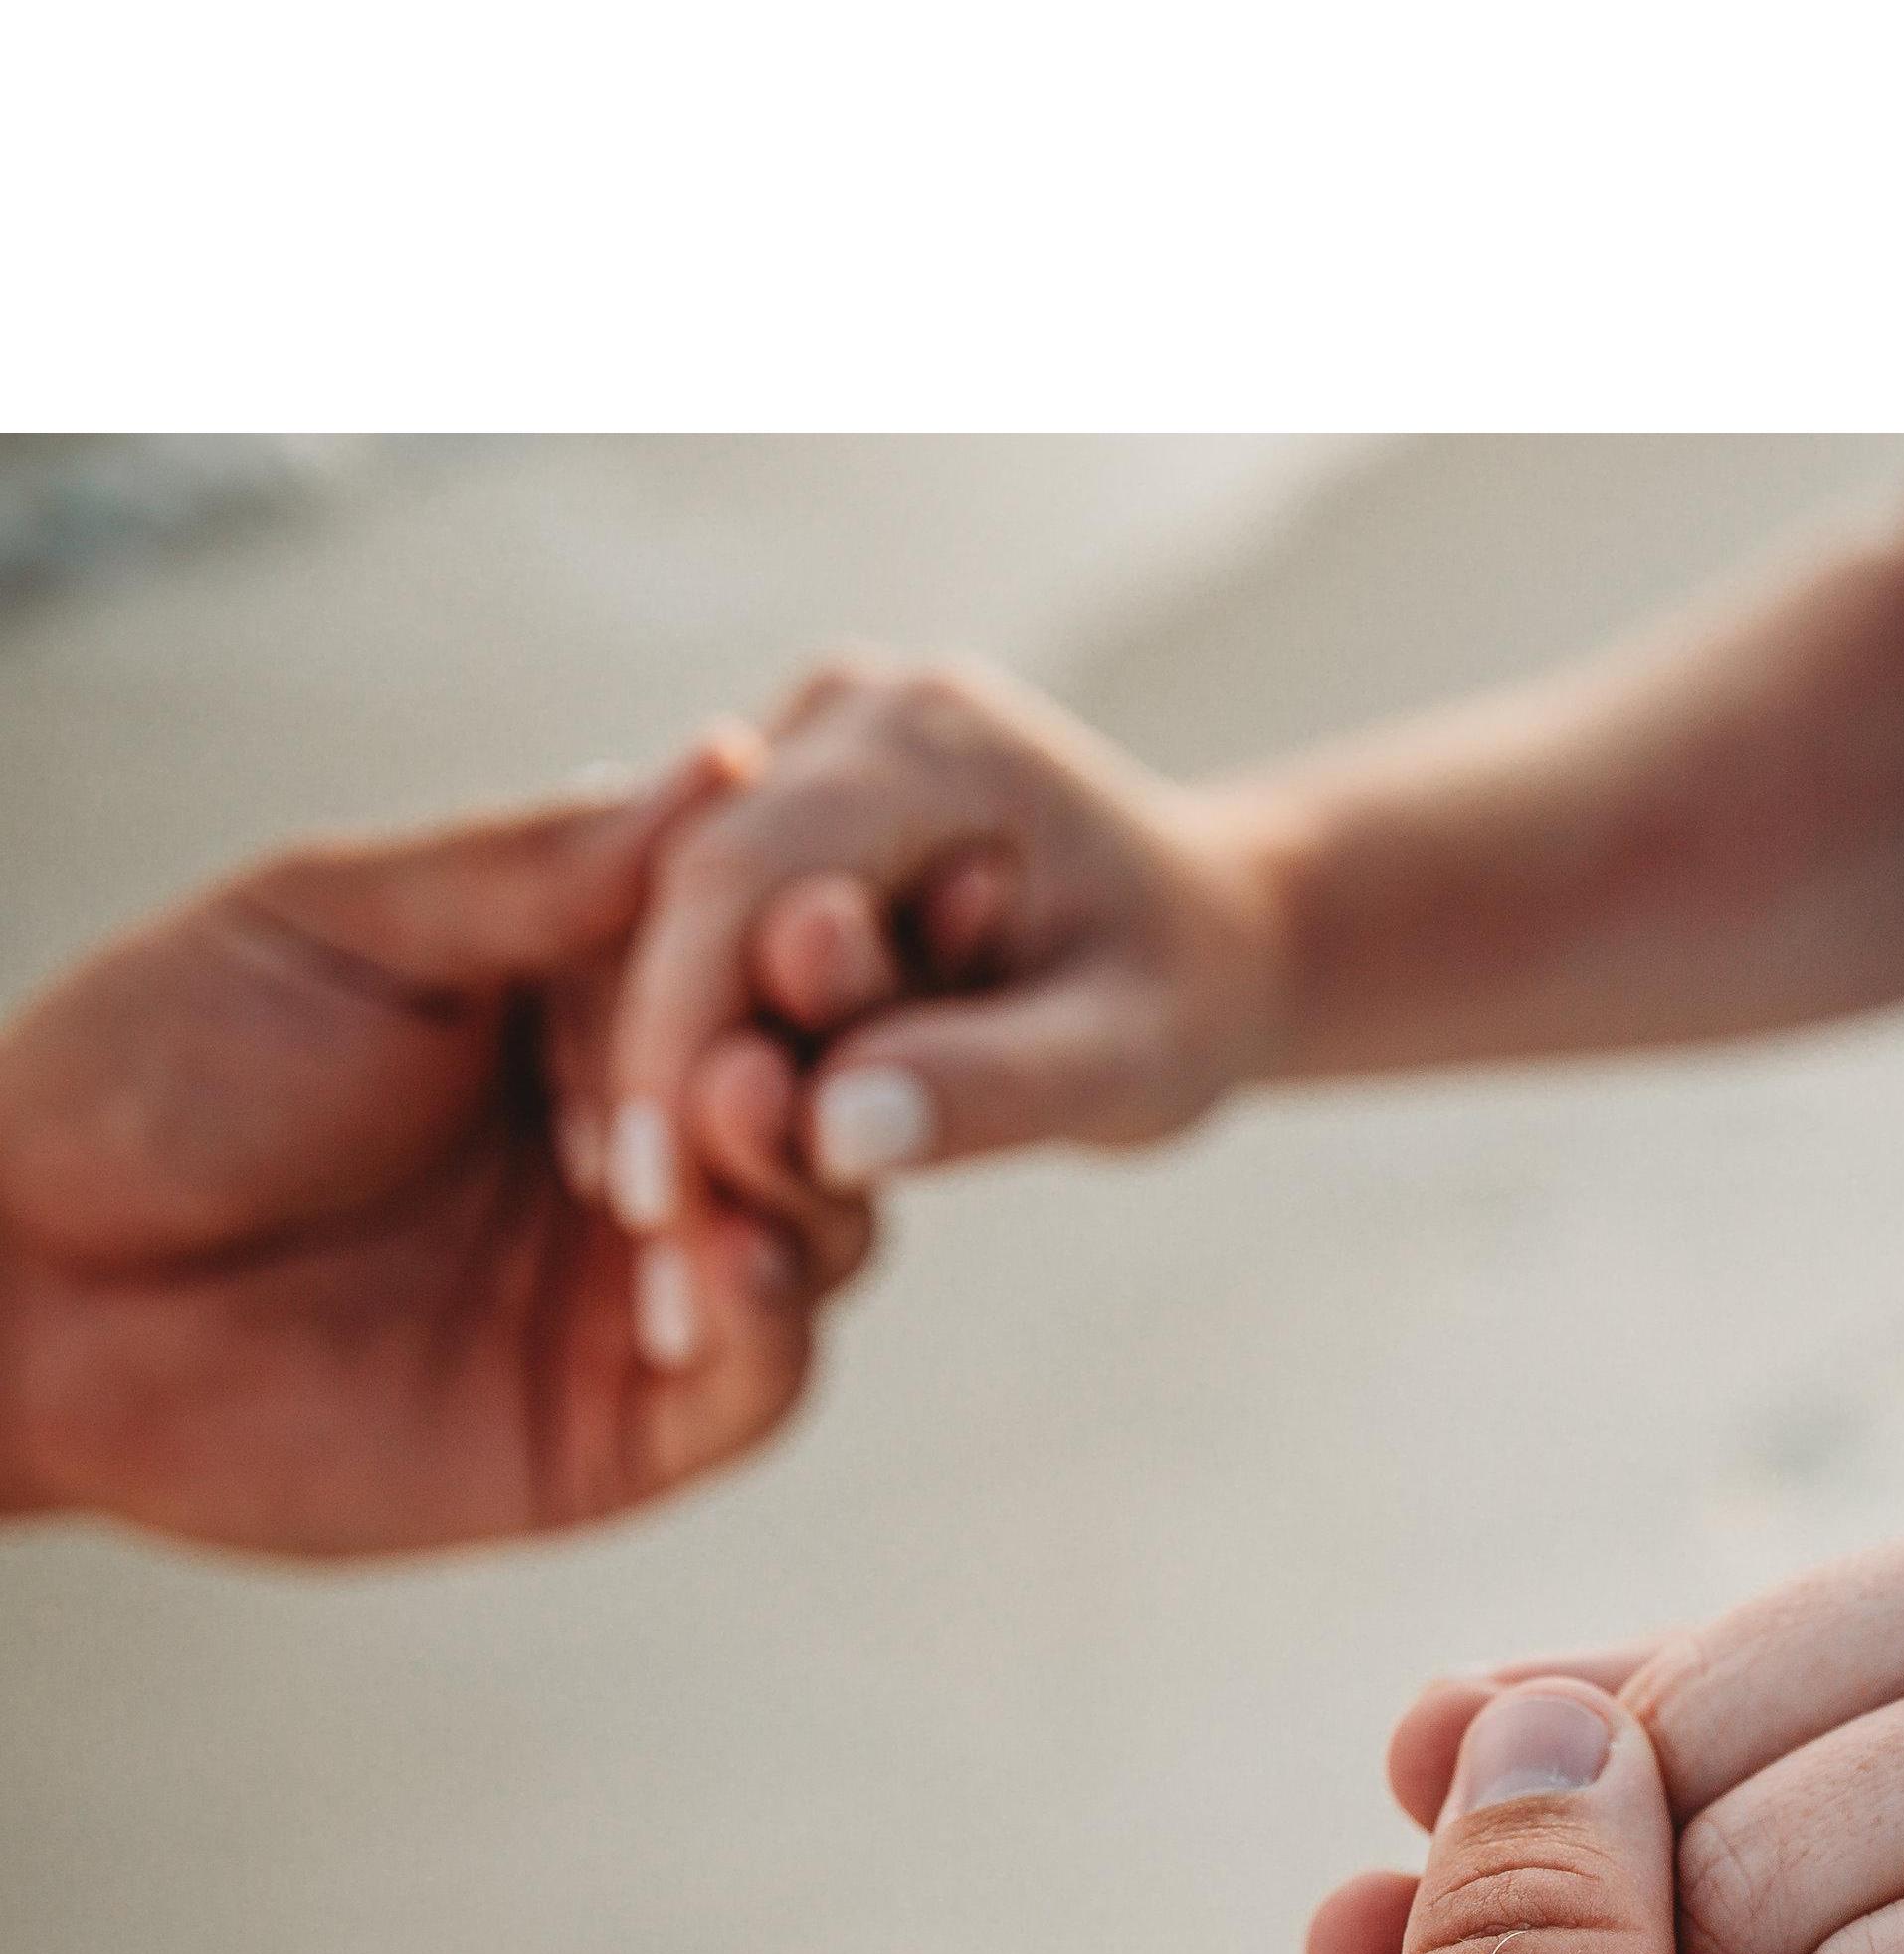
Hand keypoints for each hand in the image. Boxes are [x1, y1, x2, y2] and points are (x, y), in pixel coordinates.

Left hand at [0, 751, 874, 1555]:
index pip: (764, 953)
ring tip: (742, 1125)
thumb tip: (729, 766)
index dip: (812, 932)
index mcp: (593, 997)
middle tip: (803, 1016)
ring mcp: (649, 1282)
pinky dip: (774, 1321)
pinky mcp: (634, 1426)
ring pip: (823, 1226)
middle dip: (834, 1051)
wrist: (26, 1288)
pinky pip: (761, 1380)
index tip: (840, 901)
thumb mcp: (347, 924)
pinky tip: (731, 1265)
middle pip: (824, 1090)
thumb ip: (541, 868)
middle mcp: (649, 1133)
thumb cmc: (155, 1069)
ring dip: (804, 1175)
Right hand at [590, 652, 1293, 1230]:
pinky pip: (696, 930)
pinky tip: (684, 1172)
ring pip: (669, 915)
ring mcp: (802, 746)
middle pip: (688, 895)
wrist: (1209, 937)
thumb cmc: (1188, 1001)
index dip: (680, 1039)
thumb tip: (829, 1134)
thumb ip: (992, 1087)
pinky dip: (692, 1047)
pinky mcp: (779, 805)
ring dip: (660, 1071)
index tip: (654, 1196)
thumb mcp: (1129, 1061)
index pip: (742, 877)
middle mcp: (848, 713)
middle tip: (644, 1240)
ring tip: (662, 1234)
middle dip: (661, 1072)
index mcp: (931, 739)